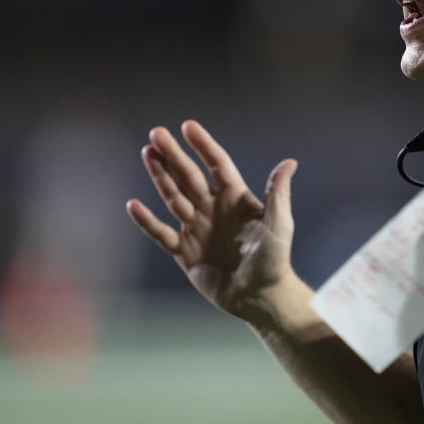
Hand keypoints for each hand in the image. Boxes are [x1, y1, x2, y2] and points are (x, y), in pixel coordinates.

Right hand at [126, 120, 297, 321]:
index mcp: (236, 198)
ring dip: (160, 176)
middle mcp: (213, 208)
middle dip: (173, 155)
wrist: (260, 297)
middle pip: (189, 176)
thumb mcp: (279, 225)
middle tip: (155, 133)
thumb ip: (278, 194)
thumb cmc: (274, 260)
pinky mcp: (184, 251)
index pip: (217, 164)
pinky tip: (133, 206)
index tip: (188, 126)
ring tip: (147, 154)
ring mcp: (197, 228)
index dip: (203, 145)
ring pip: (173, 197)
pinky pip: (162, 233)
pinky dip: (147, 221)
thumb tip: (289, 162)